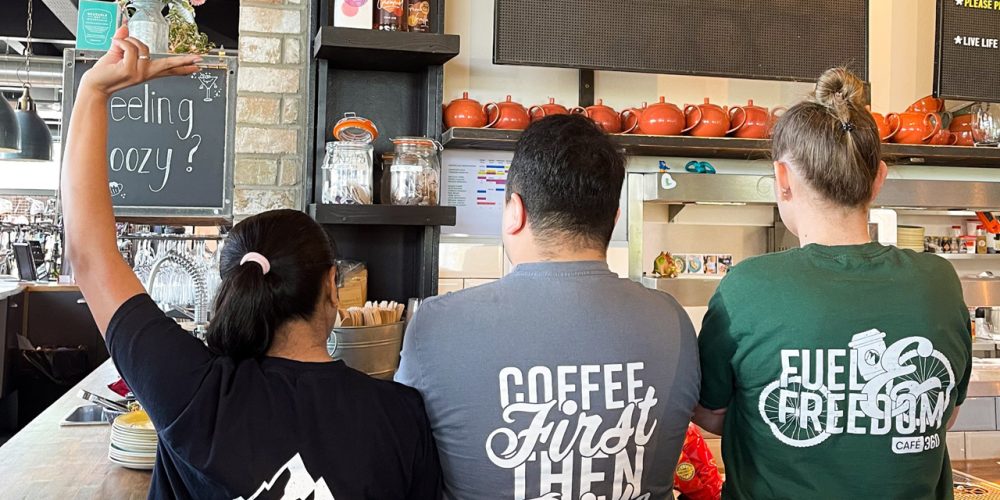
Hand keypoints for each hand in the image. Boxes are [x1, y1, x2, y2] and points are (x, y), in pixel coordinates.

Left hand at [80, 26, 201, 96]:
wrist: (94, 85)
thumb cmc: (104, 73)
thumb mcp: (116, 53)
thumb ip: (123, 41)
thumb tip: (125, 28)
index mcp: (145, 71)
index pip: (168, 69)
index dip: (182, 67)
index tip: (196, 68)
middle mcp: (145, 73)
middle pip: (168, 65)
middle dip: (184, 61)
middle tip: (198, 59)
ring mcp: (138, 73)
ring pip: (140, 46)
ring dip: (126, 41)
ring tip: (117, 47)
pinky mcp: (129, 70)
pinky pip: (129, 47)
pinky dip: (120, 42)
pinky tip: (115, 45)